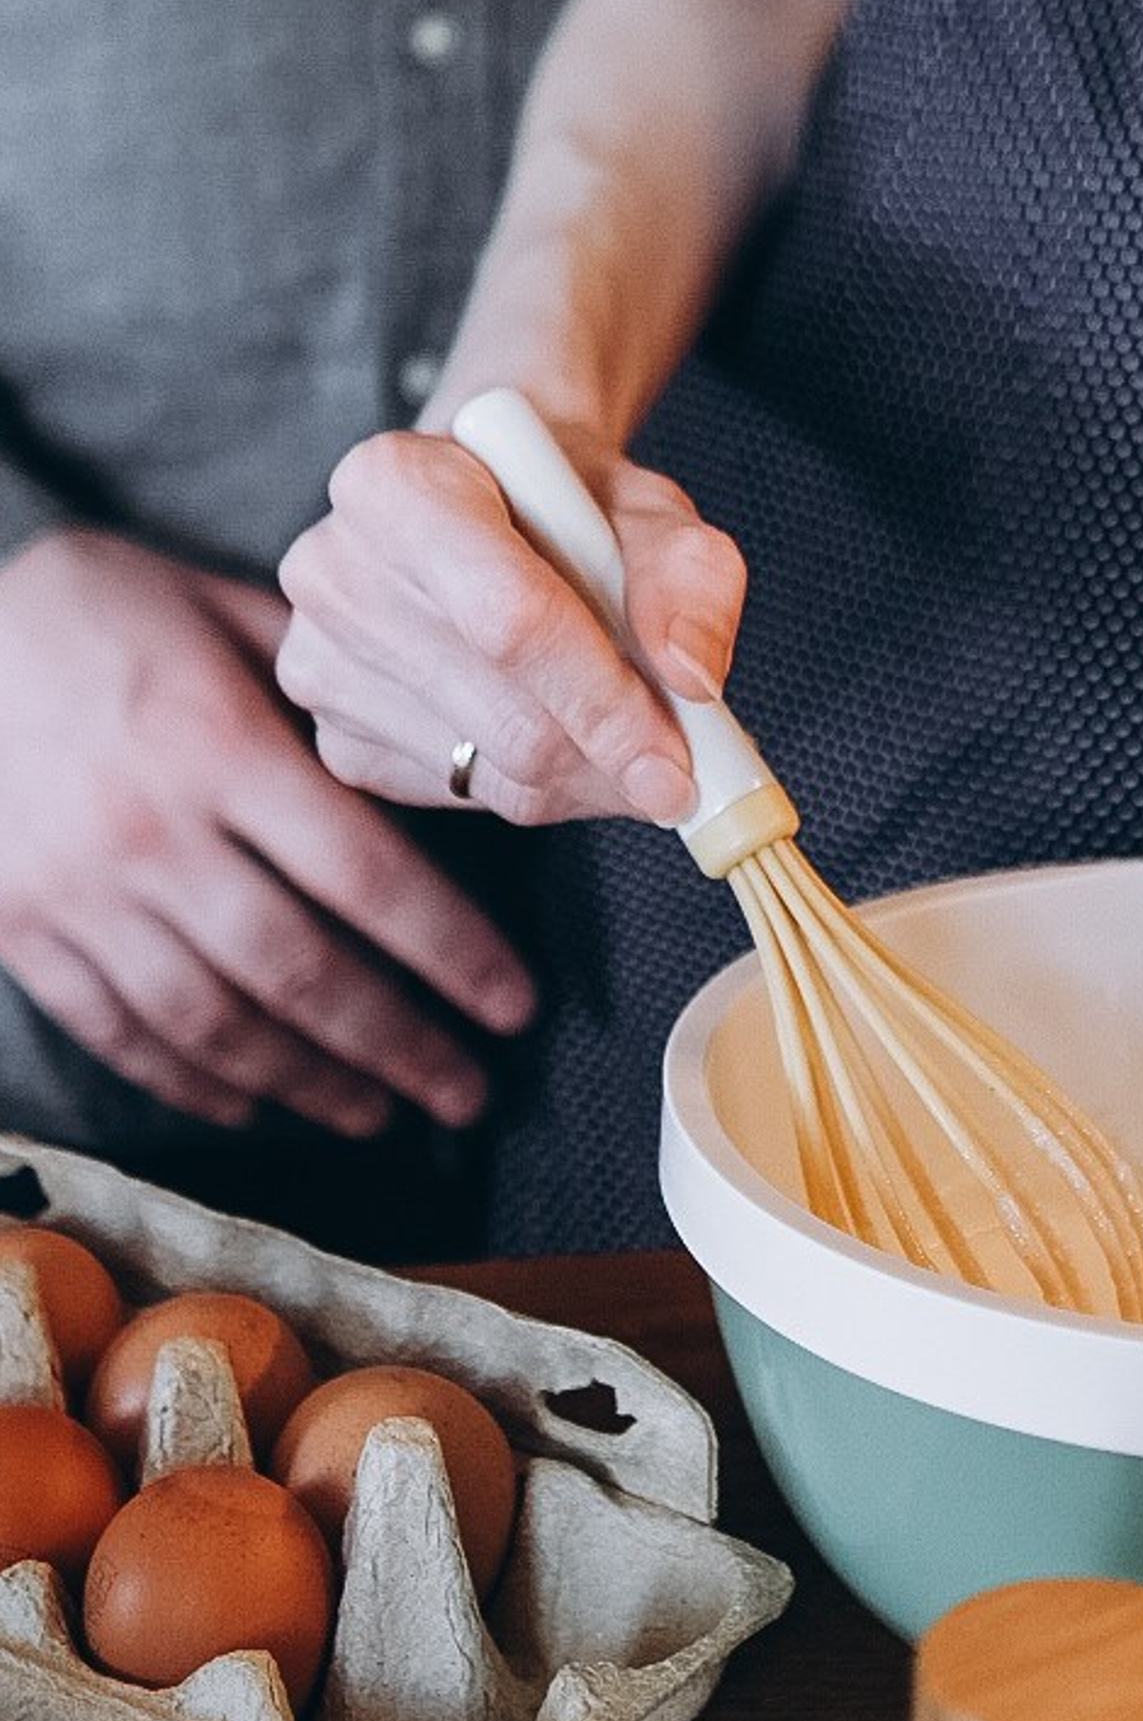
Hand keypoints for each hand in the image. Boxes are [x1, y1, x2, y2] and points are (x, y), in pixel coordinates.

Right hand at [0, 530, 535, 1136]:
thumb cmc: (94, 608)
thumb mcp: (218, 607)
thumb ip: (321, 687)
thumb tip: (425, 749)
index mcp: (219, 746)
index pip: (366, 876)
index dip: (452, 954)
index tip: (514, 1005)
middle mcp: (153, 833)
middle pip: (302, 971)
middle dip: (400, 1046)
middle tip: (469, 1093)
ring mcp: (79, 893)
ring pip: (214, 1021)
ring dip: (310, 1082)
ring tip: (381, 1113)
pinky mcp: (22, 929)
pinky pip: (119, 1029)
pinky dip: (192, 1081)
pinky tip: (255, 1103)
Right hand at [275, 425, 745, 826]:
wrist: (496, 507)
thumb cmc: (570, 504)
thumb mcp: (651, 508)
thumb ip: (689, 577)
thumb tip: (692, 678)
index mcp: (395, 483)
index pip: (510, 620)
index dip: (603, 702)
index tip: (678, 765)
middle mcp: (333, 569)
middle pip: (504, 718)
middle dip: (610, 756)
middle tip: (681, 765)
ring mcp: (321, 660)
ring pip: (491, 772)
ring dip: (585, 776)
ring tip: (622, 724)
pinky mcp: (337, 735)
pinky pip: (463, 796)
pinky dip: (539, 787)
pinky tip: (554, 726)